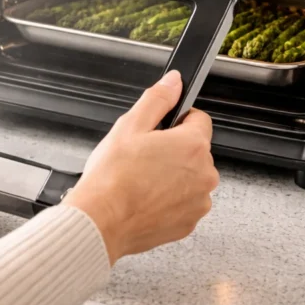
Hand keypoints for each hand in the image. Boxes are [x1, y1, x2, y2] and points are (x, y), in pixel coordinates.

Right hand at [62, 71, 218, 265]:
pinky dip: (169, 200)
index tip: (161, 129)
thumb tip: (174, 82)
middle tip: (143, 156)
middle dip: (173, 149)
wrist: (101, 222)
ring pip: (190, 178)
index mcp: (193, 145)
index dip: (177, 120)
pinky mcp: (189, 223)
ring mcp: (198, 202)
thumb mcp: (130, 125)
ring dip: (172, 176)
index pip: (199, 119)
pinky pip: (184, 203)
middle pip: (195, 150)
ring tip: (142, 180)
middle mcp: (204, 174)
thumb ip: (158, 99)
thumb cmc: (112, 179)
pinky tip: (146, 198)